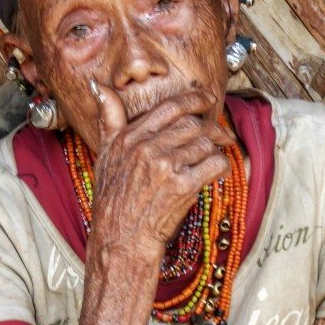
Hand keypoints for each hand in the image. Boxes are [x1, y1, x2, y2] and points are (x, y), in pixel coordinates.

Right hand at [88, 84, 231, 263]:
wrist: (120, 237)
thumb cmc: (112, 200)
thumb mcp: (105, 155)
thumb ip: (109, 120)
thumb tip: (101, 88)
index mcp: (130, 137)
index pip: (170, 107)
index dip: (194, 99)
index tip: (208, 98)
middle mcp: (147, 148)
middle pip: (192, 125)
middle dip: (212, 128)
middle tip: (223, 134)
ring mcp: (165, 166)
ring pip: (205, 144)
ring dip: (215, 150)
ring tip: (216, 158)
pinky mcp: (182, 186)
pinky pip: (214, 164)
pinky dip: (222, 167)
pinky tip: (219, 173)